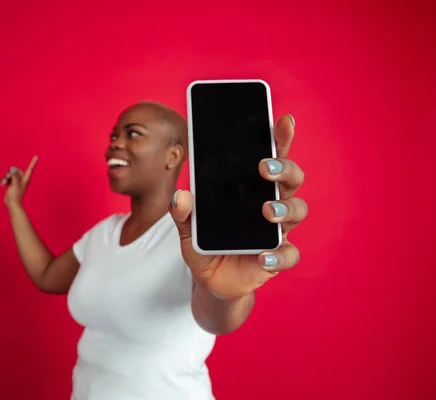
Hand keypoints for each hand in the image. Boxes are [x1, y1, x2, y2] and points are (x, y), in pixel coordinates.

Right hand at [2, 156, 37, 207]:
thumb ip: (14, 175)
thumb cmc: (15, 196)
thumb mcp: (15, 184)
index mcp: (26, 179)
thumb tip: (12, 168)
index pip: (30, 169)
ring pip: (11, 174)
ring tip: (4, 183)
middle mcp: (22, 179)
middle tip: (8, 177)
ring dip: (6, 177)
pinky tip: (2, 184)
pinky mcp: (12, 183)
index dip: (33, 162)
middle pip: (17, 170)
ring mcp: (17, 181)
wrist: (12, 204)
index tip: (36, 156)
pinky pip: (8, 178)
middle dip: (11, 172)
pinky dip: (5, 180)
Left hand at [169, 115, 307, 299]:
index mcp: (252, 188)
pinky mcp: (276, 257)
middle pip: (291, 179)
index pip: (271, 157)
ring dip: (285, 207)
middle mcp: (271, 203)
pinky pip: (289, 254)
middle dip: (284, 168)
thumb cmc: (205, 243)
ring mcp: (277, 230)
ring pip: (297, 210)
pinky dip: (280, 254)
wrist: (210, 278)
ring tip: (266, 210)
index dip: (280, 138)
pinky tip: (264, 255)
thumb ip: (183, 211)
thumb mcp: (187, 226)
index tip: (283, 120)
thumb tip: (181, 196)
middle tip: (264, 167)